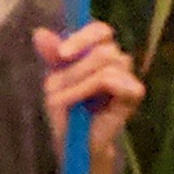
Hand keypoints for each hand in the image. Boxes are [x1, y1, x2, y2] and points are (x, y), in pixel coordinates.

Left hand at [34, 22, 143, 162]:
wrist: (76, 142)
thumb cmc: (67, 110)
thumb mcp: (54, 80)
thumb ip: (52, 56)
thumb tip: (39, 32)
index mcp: (99, 52)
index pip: (100, 31)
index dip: (82, 37)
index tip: (62, 54)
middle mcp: (117, 61)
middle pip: (102, 48)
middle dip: (76, 70)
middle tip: (60, 89)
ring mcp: (128, 76)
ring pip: (105, 64)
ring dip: (79, 83)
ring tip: (69, 101)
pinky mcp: (134, 93)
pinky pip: (112, 80)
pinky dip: (89, 90)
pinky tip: (82, 105)